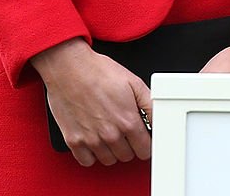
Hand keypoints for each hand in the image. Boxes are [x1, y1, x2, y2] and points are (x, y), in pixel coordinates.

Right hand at [31, 38, 151, 167]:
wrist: (69, 67)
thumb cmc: (98, 71)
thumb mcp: (133, 81)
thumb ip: (150, 104)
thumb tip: (159, 120)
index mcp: (128, 120)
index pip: (145, 150)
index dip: (145, 142)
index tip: (141, 137)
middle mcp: (110, 134)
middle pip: (127, 156)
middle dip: (128, 144)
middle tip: (123, 129)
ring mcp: (91, 140)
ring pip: (109, 160)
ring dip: (111, 150)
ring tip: (108, 131)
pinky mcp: (74, 141)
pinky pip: (87, 162)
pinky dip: (91, 154)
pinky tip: (94, 138)